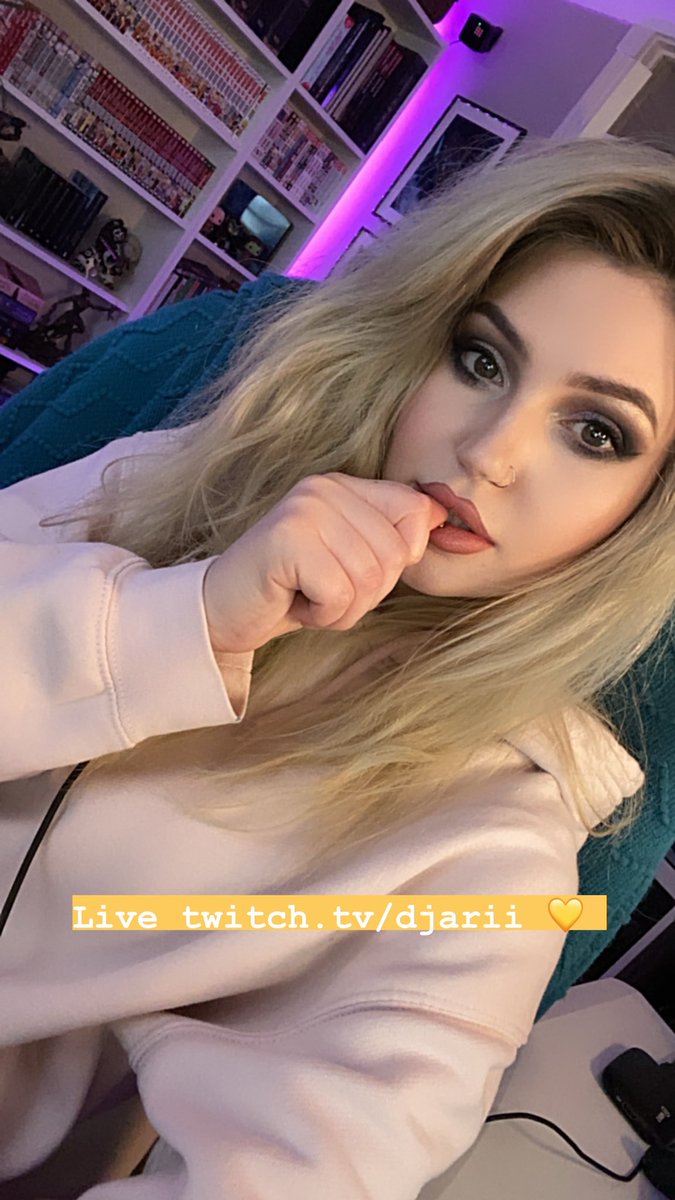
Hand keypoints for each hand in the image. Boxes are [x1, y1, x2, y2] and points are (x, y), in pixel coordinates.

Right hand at [203, 472, 447, 654]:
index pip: (415, 512)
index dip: (400, 557)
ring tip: (307, 596)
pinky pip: (340, 593)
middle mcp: (324, 488)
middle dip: (366, 593)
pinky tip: (293, 602)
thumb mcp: (350, 560)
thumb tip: (442, 518)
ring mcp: (304, 510)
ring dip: (342, 607)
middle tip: (323, 591)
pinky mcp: (287, 540)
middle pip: (394, 553)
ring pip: (369, 577)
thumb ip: (390, 536)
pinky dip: (322, 614)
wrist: (222, 611)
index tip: (356, 571)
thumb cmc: (291, 591)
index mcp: (343, 485)